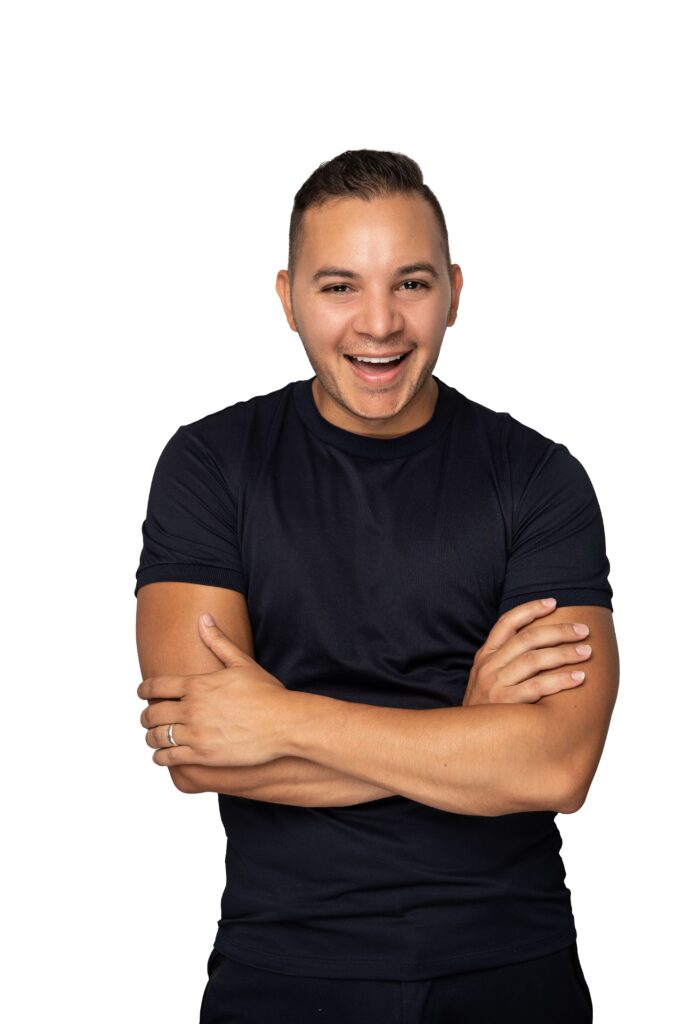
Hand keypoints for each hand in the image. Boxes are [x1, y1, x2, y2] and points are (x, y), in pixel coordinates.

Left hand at [137, 613, 293, 767]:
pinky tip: (163, 755)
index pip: (155, 686)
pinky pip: (168, 757)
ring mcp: (196, 733)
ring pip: (157, 737)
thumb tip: (203, 618)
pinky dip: (160, 757)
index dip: (143, 690)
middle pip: (152, 713)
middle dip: (146, 716)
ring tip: (154, 737)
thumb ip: (218, 641)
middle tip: (148, 718)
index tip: (141, 694)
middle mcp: (192, 708)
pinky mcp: (203, 755)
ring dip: (151, 737)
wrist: (285, 723)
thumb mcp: (241, 663)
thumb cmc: (267, 693)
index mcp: (198, 684)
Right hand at [462, 598, 591, 705]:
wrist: (465, 741)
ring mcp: (495, 684)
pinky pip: (538, 687)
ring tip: (586, 651)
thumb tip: (539, 642)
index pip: (507, 623)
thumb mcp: (485, 678)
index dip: (530, 609)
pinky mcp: (506, 704)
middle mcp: (488, 666)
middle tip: (583, 631)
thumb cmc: (485, 708)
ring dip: (564, 653)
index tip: (553, 602)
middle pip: (527, 638)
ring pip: (534, 659)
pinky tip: (579, 678)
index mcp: (485, 656)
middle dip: (559, 631)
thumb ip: (504, 660)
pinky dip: (561, 680)